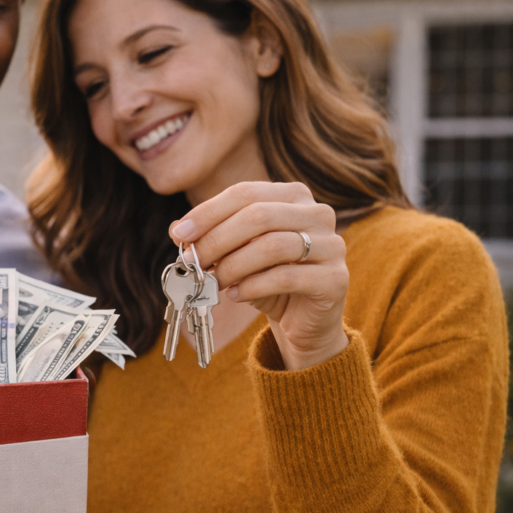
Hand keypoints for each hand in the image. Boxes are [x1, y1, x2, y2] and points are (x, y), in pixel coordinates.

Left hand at [170, 181, 348, 369]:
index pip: (245, 193)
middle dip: (217, 240)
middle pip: (258, 216)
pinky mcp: (336, 279)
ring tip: (213, 281)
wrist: (301, 319)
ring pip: (273, 246)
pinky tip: (234, 295)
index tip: (179, 234)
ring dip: (233, 265)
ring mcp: (332, 245)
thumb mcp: (235, 253)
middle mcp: (318, 213)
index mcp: (293, 196)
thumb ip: (210, 237)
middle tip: (192, 262)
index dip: (208, 212)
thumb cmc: (265, 278)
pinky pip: (287, 277)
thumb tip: (176, 229)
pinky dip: (253, 286)